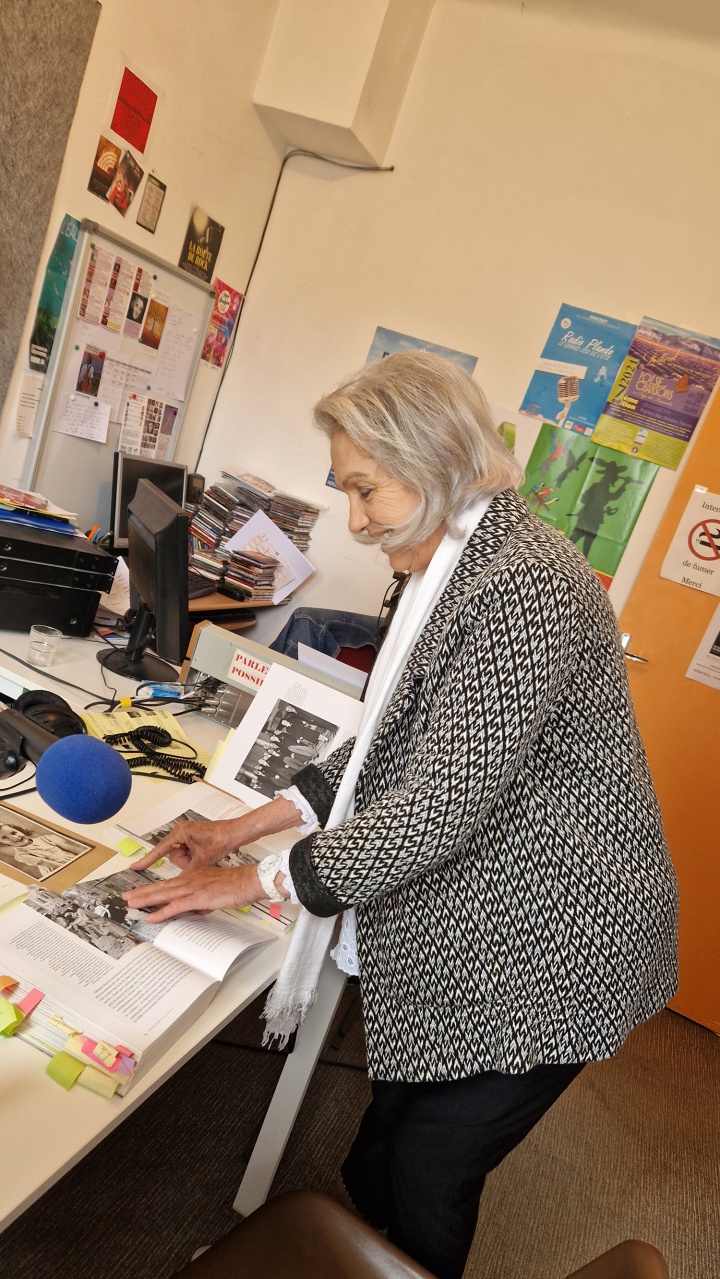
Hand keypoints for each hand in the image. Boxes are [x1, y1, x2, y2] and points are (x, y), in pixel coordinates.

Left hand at [123, 864, 263, 922]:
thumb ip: (202, 900)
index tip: (140, 892)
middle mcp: (190, 880)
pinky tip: (152, 916)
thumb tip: (195, 910)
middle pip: (161, 887)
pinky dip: (162, 912)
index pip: (168, 883)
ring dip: (146, 899)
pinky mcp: (198, 897)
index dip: (153, 888)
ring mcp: (193, 888)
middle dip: (142, 892)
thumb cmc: (235, 885)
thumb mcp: (214, 892)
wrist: (248, 881)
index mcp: (193, 877)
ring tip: (132, 904)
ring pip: (164, 894)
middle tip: (126, 897)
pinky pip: (176, 906)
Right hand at [131, 820, 244, 873]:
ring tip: (206, 855)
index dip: (147, 860)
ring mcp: (188, 836)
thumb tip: (178, 886)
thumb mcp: (202, 858)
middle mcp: (182, 833)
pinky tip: (207, 855)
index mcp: (180, 832)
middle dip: (187, 862)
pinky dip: (197, 859)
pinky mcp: (195, 841)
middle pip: (174, 856)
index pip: (160, 850)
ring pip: (183, 858)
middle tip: (200, 857)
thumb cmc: (221, 838)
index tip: (134, 867)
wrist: (237, 832)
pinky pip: (189, 855)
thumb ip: (188, 872)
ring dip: (193, 862)